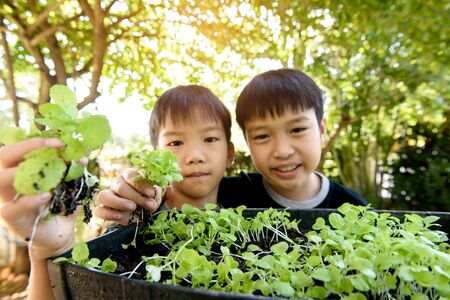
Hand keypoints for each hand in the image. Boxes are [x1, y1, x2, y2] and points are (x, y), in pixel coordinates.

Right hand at [0, 138, 76, 258]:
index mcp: (21, 170)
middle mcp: (10, 183)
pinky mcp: (12, 219)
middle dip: (27, 147)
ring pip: (0, 180)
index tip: (60, 143)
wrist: (60, 234)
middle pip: (3, 156)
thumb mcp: (70, 185)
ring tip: (48, 171)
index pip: (18, 149)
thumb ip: (73, 172)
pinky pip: (12, 208)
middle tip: (56, 146)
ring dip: (23, 171)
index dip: (35, 141)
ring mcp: (8, 200)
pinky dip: (30, 200)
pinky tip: (46, 196)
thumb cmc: (61, 206)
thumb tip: (82, 156)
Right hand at [95, 168, 161, 224]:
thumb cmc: (149, 197)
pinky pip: (99, 211)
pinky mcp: (103, 209)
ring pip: (103, 196)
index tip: (151, 194)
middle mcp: (116, 183)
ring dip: (119, 203)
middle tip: (148, 205)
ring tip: (133, 208)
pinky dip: (109, 214)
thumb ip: (154, 194)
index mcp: (129, 175)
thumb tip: (151, 199)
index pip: (130, 175)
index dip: (140, 184)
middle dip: (135, 197)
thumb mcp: (155, 193)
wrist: (145, 207)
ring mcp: (108, 196)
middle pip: (119, 186)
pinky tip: (121, 217)